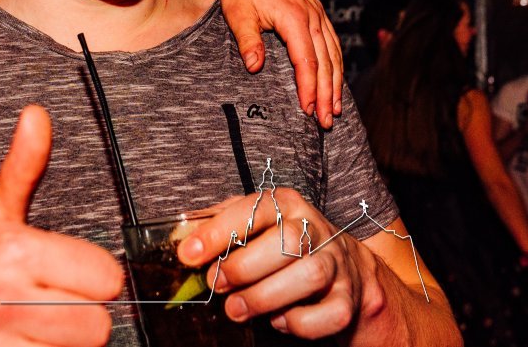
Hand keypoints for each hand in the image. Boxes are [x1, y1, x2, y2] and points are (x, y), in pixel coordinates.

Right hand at [0, 105, 121, 345]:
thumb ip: (22, 167)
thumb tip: (37, 115)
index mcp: (11, 249)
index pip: (107, 278)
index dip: (96, 278)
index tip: (71, 275)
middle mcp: (0, 298)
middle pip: (97, 325)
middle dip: (82, 317)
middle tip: (53, 304)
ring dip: (60, 345)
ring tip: (33, 328)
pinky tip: (18, 346)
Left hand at [178, 189, 393, 344]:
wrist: (345, 266)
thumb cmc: (284, 242)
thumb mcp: (254, 223)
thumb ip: (220, 223)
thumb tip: (179, 231)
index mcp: (286, 204)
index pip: (253, 210)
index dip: (218, 233)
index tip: (189, 255)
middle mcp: (316, 228)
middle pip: (285, 242)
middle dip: (243, 267)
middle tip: (215, 284)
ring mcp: (337, 264)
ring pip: (309, 275)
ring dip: (265, 297)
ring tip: (236, 309)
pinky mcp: (348, 299)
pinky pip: (330, 313)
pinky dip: (300, 322)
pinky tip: (278, 320)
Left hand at [214, 0, 341, 127]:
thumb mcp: (237, 13)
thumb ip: (247, 40)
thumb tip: (254, 67)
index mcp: (295, 17)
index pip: (307, 60)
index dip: (309, 87)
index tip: (307, 109)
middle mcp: (312, 15)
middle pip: (326, 61)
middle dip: (327, 93)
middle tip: (326, 121)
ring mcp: (317, 13)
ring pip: (334, 53)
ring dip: (336, 82)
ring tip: (335, 108)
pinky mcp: (316, 13)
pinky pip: (331, 43)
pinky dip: (335, 65)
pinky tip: (335, 82)